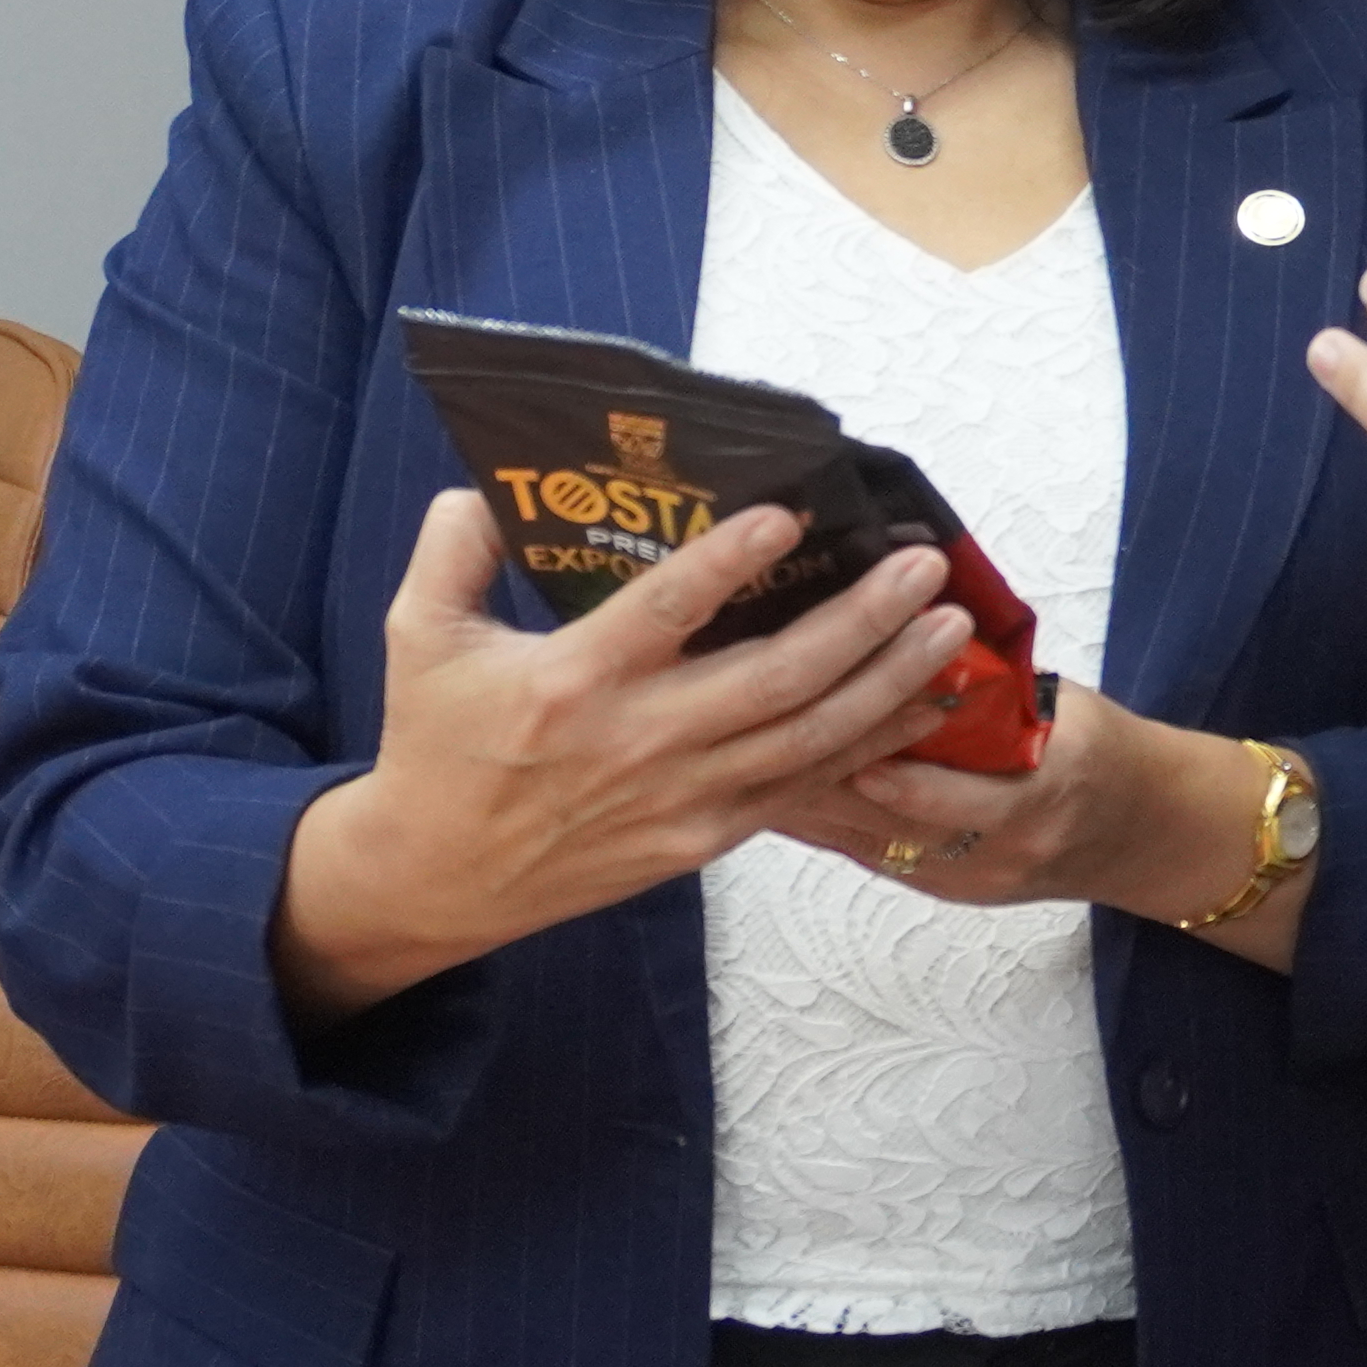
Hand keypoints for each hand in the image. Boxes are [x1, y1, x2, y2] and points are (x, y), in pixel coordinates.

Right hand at [274, 492, 982, 1023]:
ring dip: (889, 683)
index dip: (730, 562)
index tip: (791, 515)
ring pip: (807, 740)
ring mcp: (680, 798)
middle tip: (924, 569)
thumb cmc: (434, 746)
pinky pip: (800, 789)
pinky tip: (920, 706)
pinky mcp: (701, 840)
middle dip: (863, 624)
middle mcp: (639, 742)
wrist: (437, 879)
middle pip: (774, 680)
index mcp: (572, 681)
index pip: (665, 612)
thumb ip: (453, 551)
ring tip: (950, 628)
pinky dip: (867, 748)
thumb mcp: (416, 635)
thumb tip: (485, 486)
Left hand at [768, 685, 1243, 929]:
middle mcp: (999, 836)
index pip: (938, 757)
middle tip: (739, 718)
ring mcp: (967, 872)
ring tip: (728, 754)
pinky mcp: (942, 888)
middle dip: (807, 759)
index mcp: (1042, 774)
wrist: (1139, 835)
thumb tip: (903, 621)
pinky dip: (817, 819)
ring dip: (795, 792)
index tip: (806, 685)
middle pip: (884, 802)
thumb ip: (986, 677)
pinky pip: (864, 853)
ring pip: (862, 833)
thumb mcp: (1058, 701)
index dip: (866, 726)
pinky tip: (765, 791)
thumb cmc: (1096, 749)